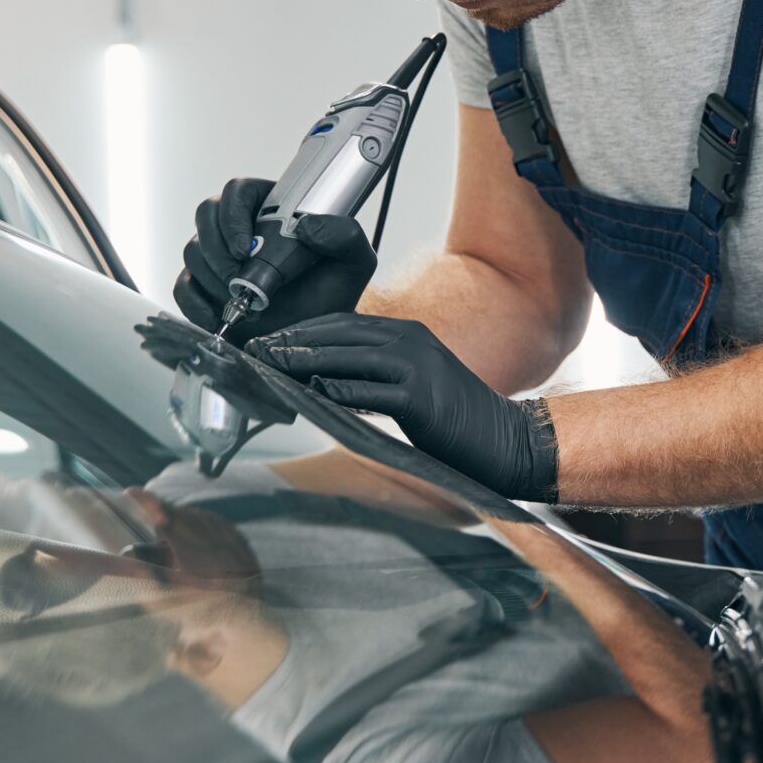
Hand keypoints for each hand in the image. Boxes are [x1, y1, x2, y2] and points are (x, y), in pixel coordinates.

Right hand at [173, 177, 376, 343]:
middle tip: (238, 276)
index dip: (233, 214)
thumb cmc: (331, 294)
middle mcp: (241, 228)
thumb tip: (307, 226)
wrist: (313, 338)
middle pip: (206, 214)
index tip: (245, 247)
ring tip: (238, 300)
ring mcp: (219, 256)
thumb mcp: (354, 263)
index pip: (238, 191)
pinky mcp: (204, 287)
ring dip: (211, 275)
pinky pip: (182, 285)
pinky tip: (216, 317)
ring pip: (193, 249)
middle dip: (217, 246)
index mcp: (272, 209)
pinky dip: (194, 303)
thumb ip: (345, 236)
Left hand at [249, 313, 558, 501]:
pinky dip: (338, 390)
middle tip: (259, 349)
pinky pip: (369, 391)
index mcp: (409, 334)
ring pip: (349, 356)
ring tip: (272, 365)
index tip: (271, 340)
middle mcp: (412, 341)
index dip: (304, 329)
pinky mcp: (420, 398)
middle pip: (341, 333)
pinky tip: (312, 392)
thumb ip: (375, 375)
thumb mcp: (413, 384)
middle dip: (295, 340)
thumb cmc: (455, 419)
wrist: (503, 440)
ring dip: (306, 359)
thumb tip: (324, 379)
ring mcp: (418, 367)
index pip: (345, 322)